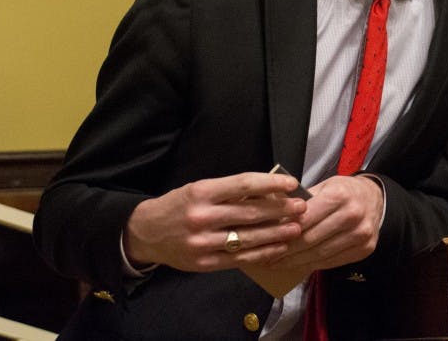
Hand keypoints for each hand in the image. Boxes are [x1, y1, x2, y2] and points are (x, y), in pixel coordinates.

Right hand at [124, 172, 306, 271]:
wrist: (145, 233)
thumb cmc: (179, 205)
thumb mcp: (200, 189)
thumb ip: (231, 191)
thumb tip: (269, 191)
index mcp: (202, 192)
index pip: (243, 184)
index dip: (270, 184)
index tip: (291, 184)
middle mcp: (202, 216)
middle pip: (249, 212)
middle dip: (280, 210)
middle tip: (301, 207)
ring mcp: (203, 242)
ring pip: (248, 238)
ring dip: (276, 233)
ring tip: (296, 228)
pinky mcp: (204, 263)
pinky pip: (240, 258)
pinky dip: (262, 253)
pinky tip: (279, 247)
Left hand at [267, 175, 383, 271]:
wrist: (375, 198)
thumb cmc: (344, 191)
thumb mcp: (324, 186)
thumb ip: (302, 201)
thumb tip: (273, 218)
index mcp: (339, 195)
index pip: (304, 219)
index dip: (283, 232)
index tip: (266, 241)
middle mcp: (352, 215)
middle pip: (310, 239)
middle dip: (286, 251)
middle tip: (267, 257)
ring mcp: (361, 234)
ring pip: (320, 254)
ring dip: (296, 262)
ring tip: (278, 264)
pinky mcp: (365, 249)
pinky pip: (332, 261)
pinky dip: (313, 264)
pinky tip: (299, 265)